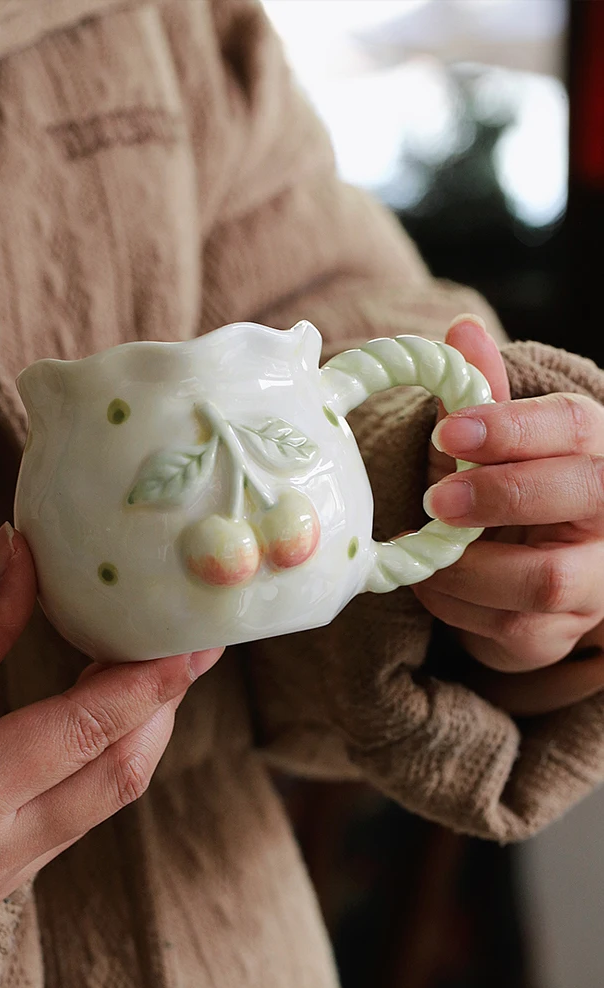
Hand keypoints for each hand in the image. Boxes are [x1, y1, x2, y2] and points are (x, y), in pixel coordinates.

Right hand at [0, 524, 222, 915]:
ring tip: (160, 672)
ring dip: (142, 732)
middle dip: (164, 705)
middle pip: (120, 772)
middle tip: (192, 649)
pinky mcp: (7, 879)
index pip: (91, 729)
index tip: (194, 640)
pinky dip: (108, 759)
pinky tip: (111, 717)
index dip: (152, 680)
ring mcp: (6, 875)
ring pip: (109, 798)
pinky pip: (83, 814)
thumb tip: (21, 545)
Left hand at [412, 316, 603, 715]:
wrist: (526, 559)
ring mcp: (597, 579)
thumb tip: (460, 331)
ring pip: (547, 578)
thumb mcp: (494, 438)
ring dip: (470, 564)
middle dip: (501, 496)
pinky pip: (513, 628)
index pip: (574, 428)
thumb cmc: (509, 484)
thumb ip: (481, 392)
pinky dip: (457, 605)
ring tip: (425, 544)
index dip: (511, 428)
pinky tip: (431, 581)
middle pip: (580, 500)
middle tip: (434, 498)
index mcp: (597, 450)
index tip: (448, 430)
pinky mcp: (563, 632)